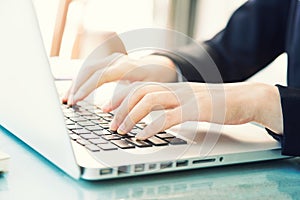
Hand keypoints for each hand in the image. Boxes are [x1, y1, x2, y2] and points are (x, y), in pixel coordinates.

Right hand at [63, 53, 177, 104]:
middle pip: (89, 69)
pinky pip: (91, 69)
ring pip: (87, 68)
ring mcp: (111, 59)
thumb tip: (104, 109)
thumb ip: (126, 96)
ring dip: (76, 83)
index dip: (86, 88)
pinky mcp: (109, 62)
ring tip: (67, 98)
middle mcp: (116, 60)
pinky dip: (82, 80)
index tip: (76, 100)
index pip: (99, 75)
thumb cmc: (155, 80)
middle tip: (68, 102)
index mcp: (125, 66)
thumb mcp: (144, 89)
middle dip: (77, 86)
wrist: (160, 67)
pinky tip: (76, 91)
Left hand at [102, 82, 282, 139]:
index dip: (121, 97)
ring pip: (149, 100)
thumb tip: (154, 118)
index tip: (107, 109)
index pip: (140, 86)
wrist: (244, 99)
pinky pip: (168, 117)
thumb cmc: (217, 103)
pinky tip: (142, 136)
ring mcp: (186, 98)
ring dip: (131, 116)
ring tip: (122, 131)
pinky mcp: (196, 109)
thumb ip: (172, 106)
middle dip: (121, 109)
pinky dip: (151, 126)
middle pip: (139, 91)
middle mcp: (176, 89)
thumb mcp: (190, 101)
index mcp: (173, 87)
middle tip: (111, 125)